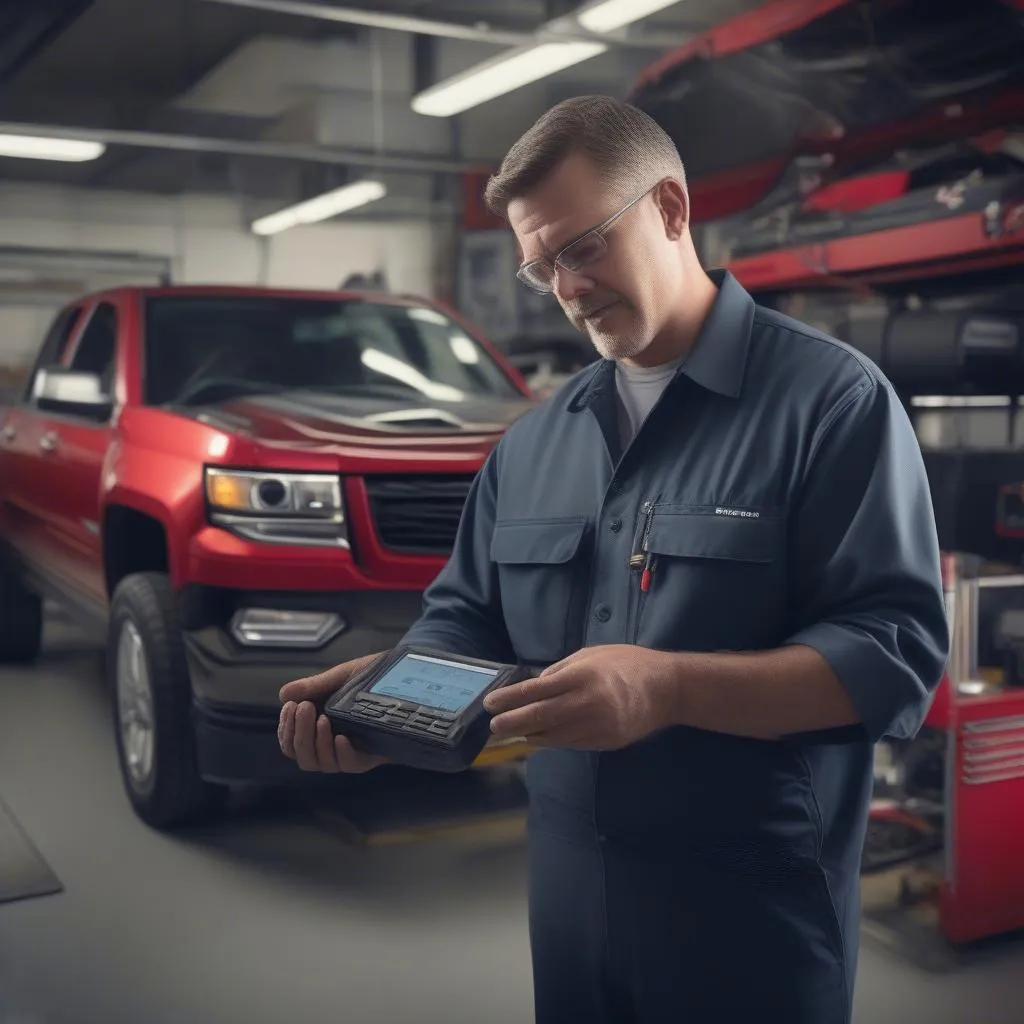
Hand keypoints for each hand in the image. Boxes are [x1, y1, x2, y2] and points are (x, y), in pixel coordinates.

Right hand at [278, 654, 391, 773]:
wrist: (407, 678)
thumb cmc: (373, 678)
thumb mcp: (343, 676)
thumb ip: (316, 685)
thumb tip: (284, 694)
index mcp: (320, 726)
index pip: (291, 742)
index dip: (286, 730)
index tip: (290, 707)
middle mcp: (332, 743)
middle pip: (302, 756)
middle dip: (298, 734)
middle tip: (304, 708)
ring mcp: (351, 751)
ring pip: (322, 764)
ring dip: (315, 743)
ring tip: (322, 719)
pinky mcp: (372, 755)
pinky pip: (350, 765)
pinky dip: (342, 754)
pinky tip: (341, 738)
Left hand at [483, 645, 668, 750]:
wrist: (667, 689)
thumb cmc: (626, 664)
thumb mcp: (590, 655)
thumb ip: (560, 671)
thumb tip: (534, 687)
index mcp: (581, 676)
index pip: (535, 691)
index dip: (509, 699)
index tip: (490, 703)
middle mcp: (586, 703)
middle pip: (539, 717)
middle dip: (511, 723)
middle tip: (493, 726)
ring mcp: (595, 727)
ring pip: (552, 736)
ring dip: (529, 734)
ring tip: (512, 731)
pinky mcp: (604, 743)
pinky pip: (569, 743)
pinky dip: (551, 739)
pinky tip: (540, 735)